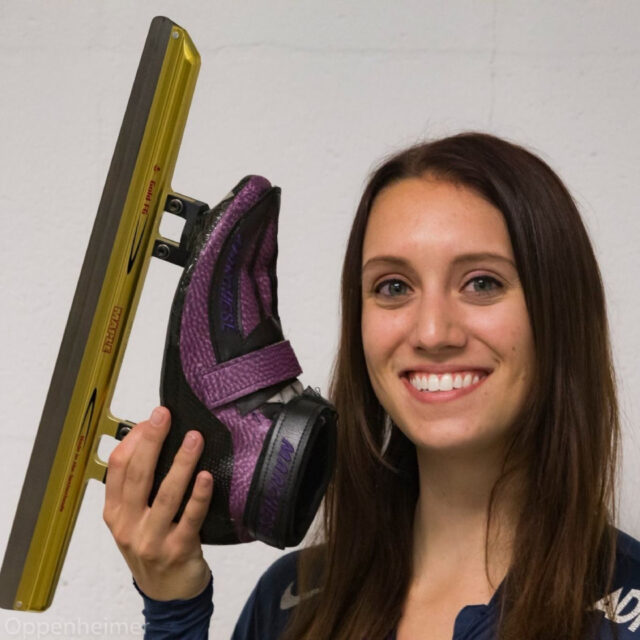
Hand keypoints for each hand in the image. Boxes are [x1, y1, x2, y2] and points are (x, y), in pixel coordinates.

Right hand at [103, 406, 213, 599]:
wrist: (167, 591)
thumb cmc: (152, 544)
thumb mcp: (134, 517)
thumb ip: (139, 484)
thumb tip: (155, 437)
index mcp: (115, 511)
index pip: (118, 468)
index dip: (135, 440)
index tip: (152, 418)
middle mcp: (129, 525)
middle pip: (139, 476)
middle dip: (152, 442)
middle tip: (165, 415)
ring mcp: (152, 540)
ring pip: (166, 495)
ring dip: (181, 464)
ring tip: (194, 439)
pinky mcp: (178, 550)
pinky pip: (190, 518)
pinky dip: (198, 496)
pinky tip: (206, 476)